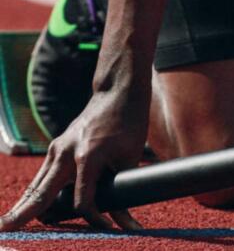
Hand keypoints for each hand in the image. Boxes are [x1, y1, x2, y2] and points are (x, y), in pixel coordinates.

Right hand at [0, 91, 147, 230]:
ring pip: (36, 185)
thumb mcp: (130, 157)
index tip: (108, 229)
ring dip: (24, 206)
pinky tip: (23, 208)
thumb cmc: (128, 123)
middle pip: (41, 193)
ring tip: (7, 225)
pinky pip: (42, 175)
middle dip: (24, 214)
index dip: (94, 219)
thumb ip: (123, 189)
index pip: (82, 201)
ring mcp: (58, 148)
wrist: (117, 93)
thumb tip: (124, 220)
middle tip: (5, 231)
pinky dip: (34, 193)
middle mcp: (66, 152)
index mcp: (87, 156)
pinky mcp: (57, 147)